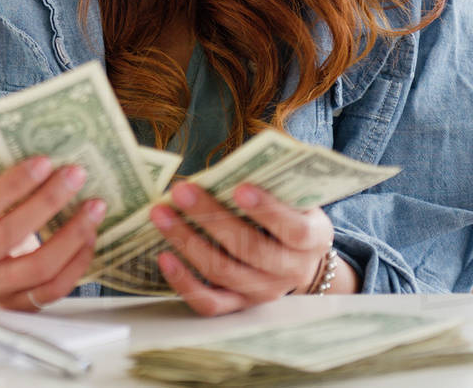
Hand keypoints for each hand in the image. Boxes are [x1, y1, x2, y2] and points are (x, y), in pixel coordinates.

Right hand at [0, 156, 106, 311]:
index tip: (44, 162)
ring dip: (72, 236)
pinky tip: (89, 238)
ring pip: (38, 268)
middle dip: (48, 203)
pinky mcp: (16, 304)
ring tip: (93, 208)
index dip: (15, 184)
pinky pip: (52, 290)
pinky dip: (76, 264)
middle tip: (75, 176)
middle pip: (11, 236)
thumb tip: (37, 151)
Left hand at [149, 181, 333, 315]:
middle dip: (211, 218)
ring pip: (224, 272)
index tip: (239, 188)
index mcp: (311, 239)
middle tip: (181, 192)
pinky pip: (210, 303)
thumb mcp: (293, 196)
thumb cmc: (288, 215)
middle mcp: (290, 270)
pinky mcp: (239, 305)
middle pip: (250, 249)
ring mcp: (264, 291)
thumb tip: (225, 167)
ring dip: (187, 242)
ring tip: (161, 215)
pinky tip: (164, 256)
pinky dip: (184, 282)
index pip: (294, 230)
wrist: (300, 261)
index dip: (267, 210)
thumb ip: (269, 183)